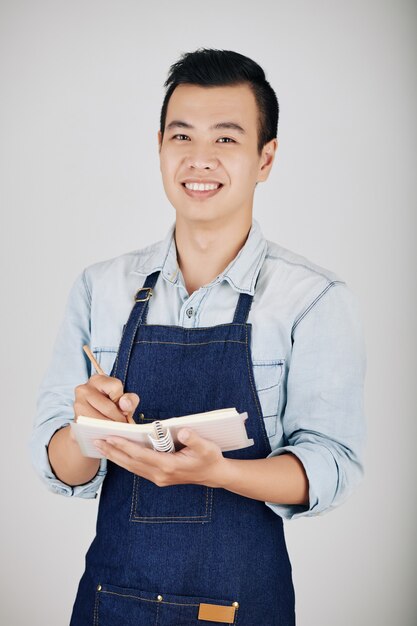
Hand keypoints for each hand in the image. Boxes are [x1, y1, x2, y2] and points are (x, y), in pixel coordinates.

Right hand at [72, 374, 139, 440]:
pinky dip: (102, 434)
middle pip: (108, 407)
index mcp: (97, 380)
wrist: (92, 423)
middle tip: (124, 427)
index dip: (123, 401)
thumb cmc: (111, 408)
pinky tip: (107, 434)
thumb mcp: (125, 402)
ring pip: (100, 420)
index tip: (123, 410)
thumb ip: (130, 400)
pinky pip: (92, 429)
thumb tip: (125, 405)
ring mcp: (77, 404)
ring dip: (111, 429)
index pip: (115, 387)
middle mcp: (83, 389)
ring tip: (117, 431)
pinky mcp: (75, 420)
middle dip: (119, 420)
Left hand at [94, 428, 230, 488]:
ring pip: (131, 467)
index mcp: (169, 466)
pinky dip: (124, 461)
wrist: (214, 475)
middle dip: (112, 451)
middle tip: (96, 440)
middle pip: (130, 463)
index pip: (141, 455)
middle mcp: (160, 474)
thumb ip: (194, 439)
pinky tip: (116, 453)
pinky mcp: (158, 477)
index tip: (110, 437)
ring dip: (115, 457)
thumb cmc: (210, 458)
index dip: (125, 446)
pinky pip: (136, 469)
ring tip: (101, 446)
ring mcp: (158, 478)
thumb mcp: (207, 447)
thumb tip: (181, 432)